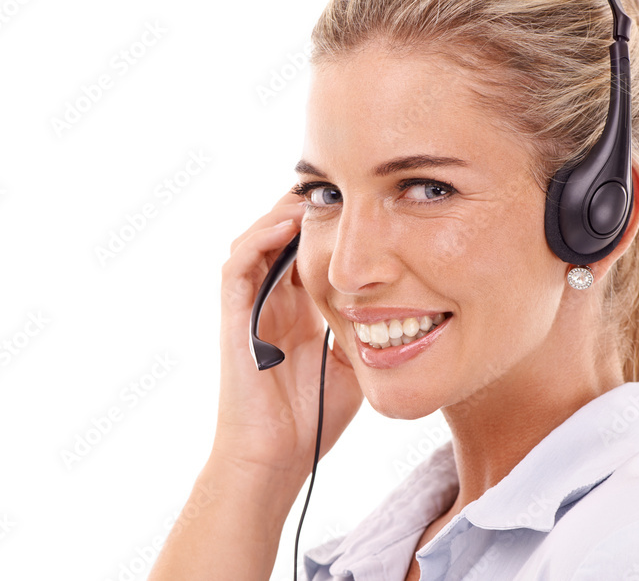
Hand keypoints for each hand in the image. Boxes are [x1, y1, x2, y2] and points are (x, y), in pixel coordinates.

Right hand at [213, 190, 363, 482]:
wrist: (278, 457)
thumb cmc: (315, 417)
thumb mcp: (354, 360)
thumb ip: (365, 328)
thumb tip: (405, 303)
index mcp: (300, 308)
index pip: (310, 249)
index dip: (330, 223)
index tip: (362, 200)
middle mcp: (273, 299)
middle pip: (283, 235)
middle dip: (309, 208)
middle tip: (340, 182)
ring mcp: (251, 305)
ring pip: (257, 239)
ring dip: (283, 213)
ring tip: (315, 193)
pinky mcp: (233, 315)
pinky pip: (238, 264)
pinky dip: (259, 238)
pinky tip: (287, 222)